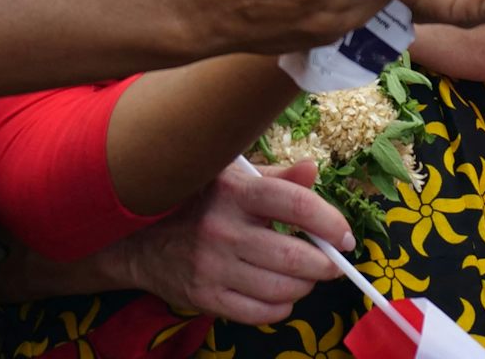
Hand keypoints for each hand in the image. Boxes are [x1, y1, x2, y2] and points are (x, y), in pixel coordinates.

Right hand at [111, 160, 347, 324]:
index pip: (296, 205)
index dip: (330, 222)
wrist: (139, 238)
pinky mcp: (204, 296)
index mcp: (236, 191)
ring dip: (304, 286)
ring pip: (280, 289)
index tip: (344, 236)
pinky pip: (258, 314)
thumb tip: (313, 170)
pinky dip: (280, 308)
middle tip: (332, 263)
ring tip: (305, 277)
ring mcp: (211, 266)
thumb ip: (277, 178)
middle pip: (294, 255)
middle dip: (325, 264)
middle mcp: (223, 228)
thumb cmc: (198, 201)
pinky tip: (280, 295)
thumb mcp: (233, 177)